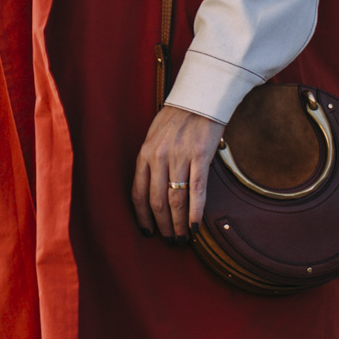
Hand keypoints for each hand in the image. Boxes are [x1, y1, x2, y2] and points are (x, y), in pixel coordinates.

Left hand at [132, 106, 223, 241]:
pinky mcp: (200, 156)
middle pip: (157, 201)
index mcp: (144, 154)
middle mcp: (158, 157)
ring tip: (181, 238)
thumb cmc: (177, 118)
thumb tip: (154, 190)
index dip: (142, 216)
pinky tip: (194, 226)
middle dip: (162, 225)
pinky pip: (196, 191)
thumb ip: (152, 161)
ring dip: (178, 224)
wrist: (200, 98)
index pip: (137, 193)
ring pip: (175, 200)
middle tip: (169, 241)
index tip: (147, 231)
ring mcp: (179, 157)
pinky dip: (194, 212)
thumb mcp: (155, 137)